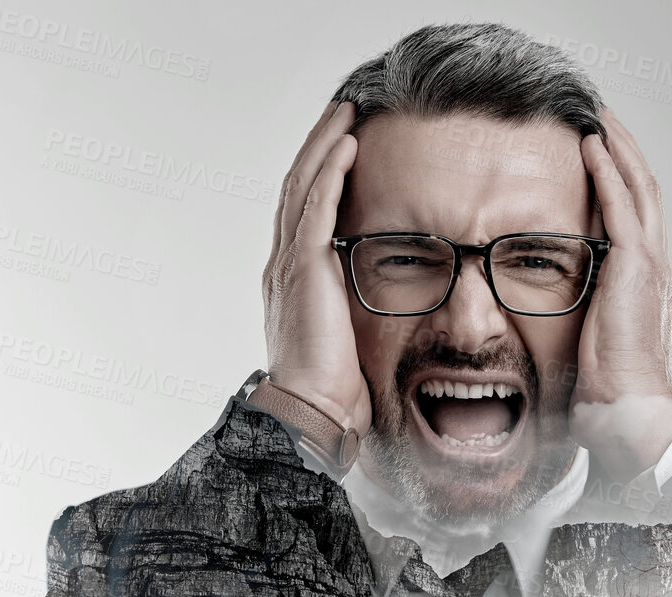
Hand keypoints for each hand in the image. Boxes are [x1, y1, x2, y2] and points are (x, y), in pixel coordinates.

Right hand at [261, 99, 371, 440]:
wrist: (310, 410)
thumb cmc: (333, 388)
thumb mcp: (348, 336)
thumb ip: (356, 307)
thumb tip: (387, 300)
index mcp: (292, 279)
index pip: (303, 210)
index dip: (320, 173)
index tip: (341, 144)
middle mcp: (284, 264)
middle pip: (298, 186)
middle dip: (319, 145)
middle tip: (342, 110)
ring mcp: (289, 264)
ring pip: (304, 186)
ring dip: (325, 145)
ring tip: (345, 112)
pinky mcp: (303, 269)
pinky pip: (316, 207)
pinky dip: (330, 172)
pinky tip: (346, 145)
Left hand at [569, 107, 671, 481]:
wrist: (628, 409)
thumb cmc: (606, 391)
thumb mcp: (590, 343)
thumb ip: (581, 317)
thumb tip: (550, 317)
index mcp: (646, 284)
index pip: (636, 218)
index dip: (621, 183)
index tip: (600, 155)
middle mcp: (655, 267)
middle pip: (644, 192)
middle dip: (625, 152)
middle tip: (603, 118)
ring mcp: (649, 264)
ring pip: (638, 188)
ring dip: (618, 148)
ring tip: (598, 116)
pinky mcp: (636, 267)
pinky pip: (620, 206)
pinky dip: (608, 172)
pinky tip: (591, 147)